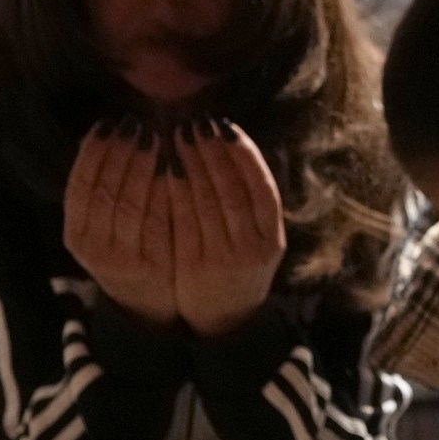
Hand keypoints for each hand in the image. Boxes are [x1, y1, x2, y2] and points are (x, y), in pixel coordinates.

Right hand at [63, 128, 177, 325]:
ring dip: (141, 166)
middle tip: (134, 123)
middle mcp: (93, 247)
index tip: (107, 122)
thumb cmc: (125, 250)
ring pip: (130, 204)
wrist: (146, 305)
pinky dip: (163, 191)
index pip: (79, 185)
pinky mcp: (153, 264)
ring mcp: (122, 258)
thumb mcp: (101, 224)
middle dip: (119, 153)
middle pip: (104, 192)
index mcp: (76, 232)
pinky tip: (172, 165)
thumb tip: (100, 132)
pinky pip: (158, 221)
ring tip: (154, 136)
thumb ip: (101, 186)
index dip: (92, 152)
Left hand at [173, 120, 286, 337]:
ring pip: (206, 203)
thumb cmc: (241, 262)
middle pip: (232, 191)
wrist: (225, 317)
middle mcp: (252, 247)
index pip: (260, 186)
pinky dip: (175, 190)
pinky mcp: (193, 265)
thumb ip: (254, 198)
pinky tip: (166, 166)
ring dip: (192, 164)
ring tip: (178, 135)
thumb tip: (241, 144)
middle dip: (212, 152)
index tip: (226, 124)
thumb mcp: (260, 235)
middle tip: (195, 122)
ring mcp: (223, 258)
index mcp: (272, 235)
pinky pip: (183, 220)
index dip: (243, 153)